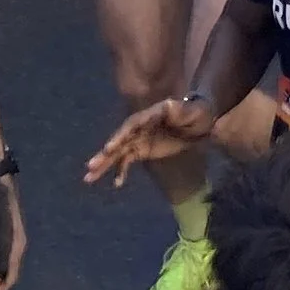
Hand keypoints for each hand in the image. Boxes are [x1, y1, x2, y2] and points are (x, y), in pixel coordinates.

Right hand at [85, 93, 213, 183]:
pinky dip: (121, 171)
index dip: (120, 136)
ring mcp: (139, 139)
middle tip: (91, 167)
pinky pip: (127, 161)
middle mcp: (140, 127)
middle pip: (120, 140)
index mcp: (150, 115)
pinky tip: (116, 184)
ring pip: (119, 152)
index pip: (131, 125)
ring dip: (105, 164)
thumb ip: (179, 110)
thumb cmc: (196, 113)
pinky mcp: (142, 150)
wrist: (200, 123)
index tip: (109, 148)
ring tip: (89, 178)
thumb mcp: (191, 111)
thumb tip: (168, 105)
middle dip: (106, 153)